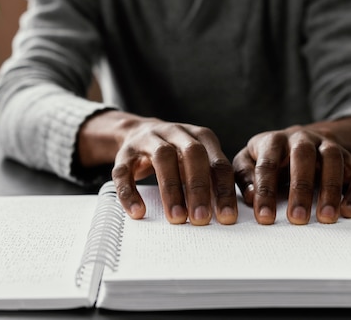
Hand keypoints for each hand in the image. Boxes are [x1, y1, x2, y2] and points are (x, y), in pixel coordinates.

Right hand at [110, 118, 237, 225]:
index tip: (226, 217)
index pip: (218, 163)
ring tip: (177, 218)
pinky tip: (138, 211)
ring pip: (162, 158)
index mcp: (200, 136)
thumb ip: (211, 180)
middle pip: (192, 154)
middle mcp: (176, 132)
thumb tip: (225, 216)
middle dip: (198, 188)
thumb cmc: (176, 155)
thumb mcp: (197, 161)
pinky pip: (125, 172)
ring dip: (171, 189)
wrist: (137, 132)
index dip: (223, 190)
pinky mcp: (125, 153)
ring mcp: (148, 140)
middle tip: (201, 219)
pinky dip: (130, 192)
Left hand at [232, 125, 350, 224]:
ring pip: (333, 160)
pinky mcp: (350, 158)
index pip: (267, 164)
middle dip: (300, 189)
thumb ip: (245, 176)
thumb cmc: (270, 157)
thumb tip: (250, 197)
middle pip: (302, 157)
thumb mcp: (248, 160)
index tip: (265, 217)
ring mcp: (328, 145)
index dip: (265, 191)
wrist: (301, 139)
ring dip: (330, 189)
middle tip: (297, 218)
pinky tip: (348, 211)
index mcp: (273, 140)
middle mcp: (301, 138)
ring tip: (325, 217)